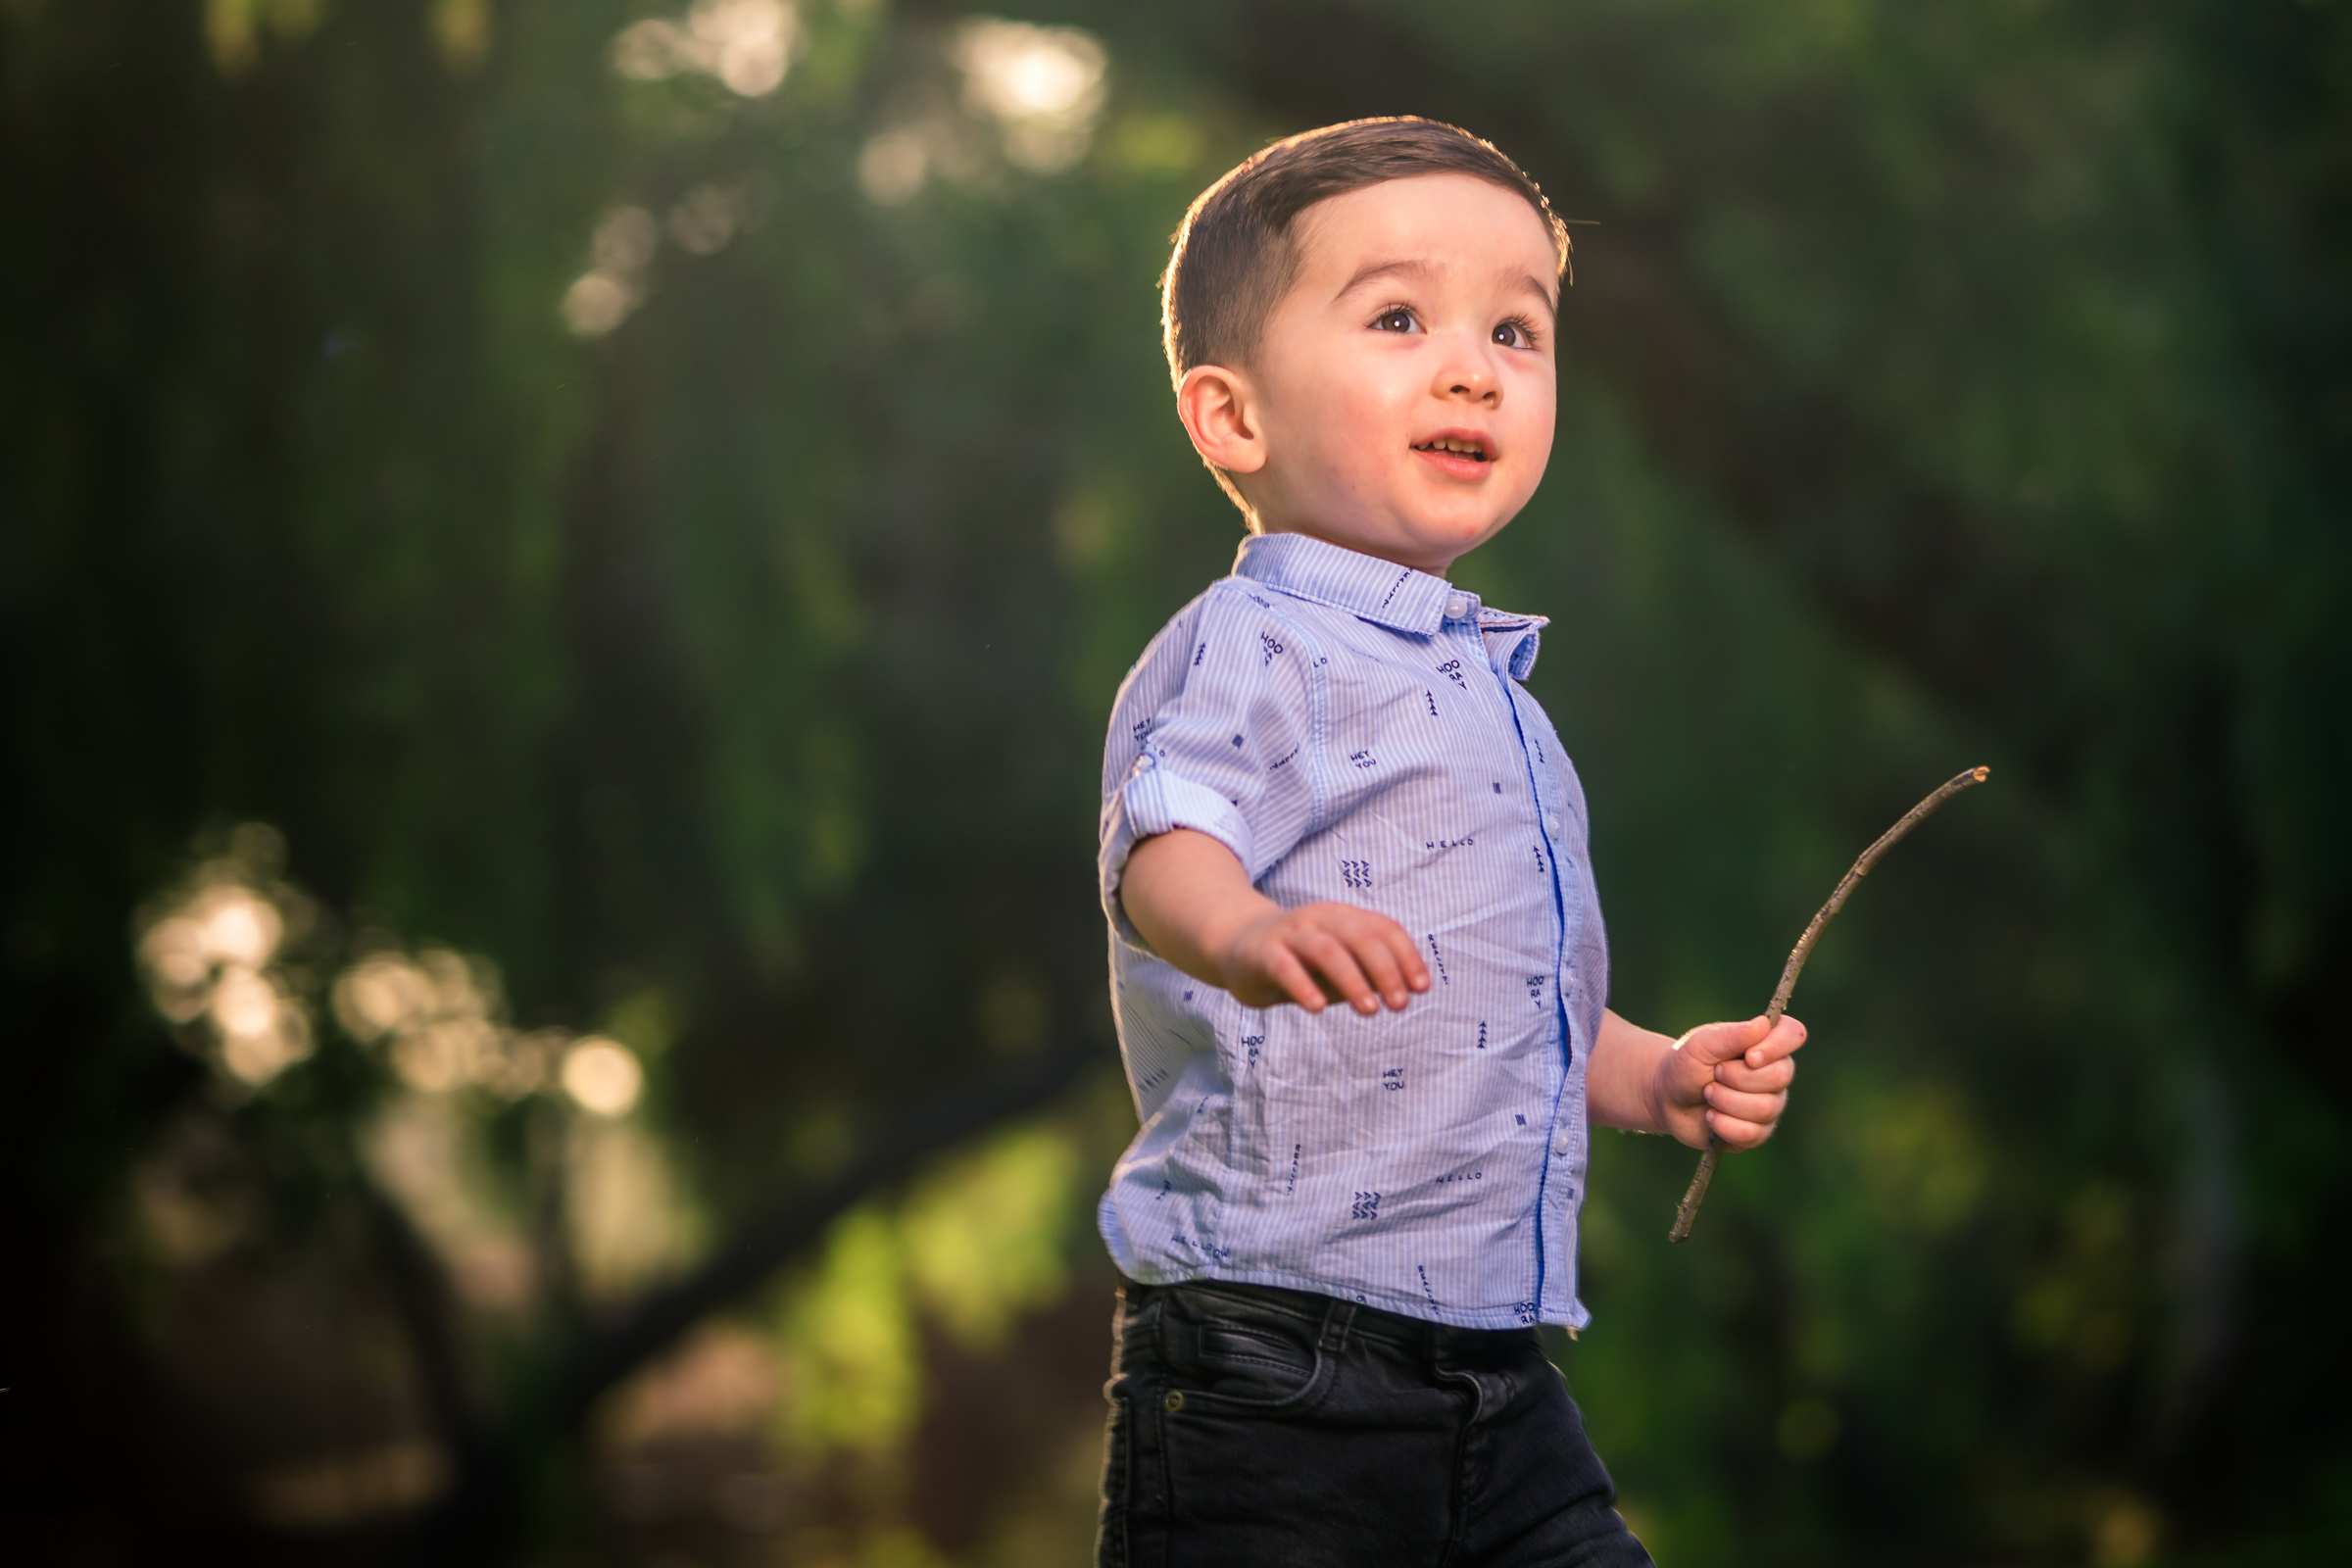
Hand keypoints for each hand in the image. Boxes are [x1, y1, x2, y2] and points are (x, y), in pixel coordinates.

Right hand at [1216, 901, 1431, 1014]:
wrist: (1237, 945)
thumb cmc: (1299, 961)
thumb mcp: (1338, 967)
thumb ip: (1366, 976)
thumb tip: (1405, 993)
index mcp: (1344, 917)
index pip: (1384, 929)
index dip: (1407, 957)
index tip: (1421, 989)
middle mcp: (1320, 919)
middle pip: (1360, 937)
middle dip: (1385, 970)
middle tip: (1400, 1005)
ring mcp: (1290, 933)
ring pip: (1327, 950)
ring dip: (1353, 980)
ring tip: (1370, 1011)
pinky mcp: (1264, 953)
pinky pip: (1286, 967)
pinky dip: (1304, 986)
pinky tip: (1318, 1008)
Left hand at [1653, 1014, 1804, 1150]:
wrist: (1666, 1098)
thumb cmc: (1686, 1065)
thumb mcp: (1701, 1045)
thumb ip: (1731, 1035)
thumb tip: (1764, 1023)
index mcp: (1765, 1044)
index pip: (1793, 1035)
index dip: (1776, 1046)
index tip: (1749, 1055)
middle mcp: (1774, 1074)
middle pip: (1779, 1077)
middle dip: (1737, 1077)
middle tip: (1715, 1073)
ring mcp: (1769, 1105)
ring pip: (1765, 1108)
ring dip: (1725, 1100)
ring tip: (1708, 1093)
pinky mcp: (1757, 1133)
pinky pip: (1752, 1133)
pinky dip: (1724, 1125)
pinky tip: (1711, 1117)